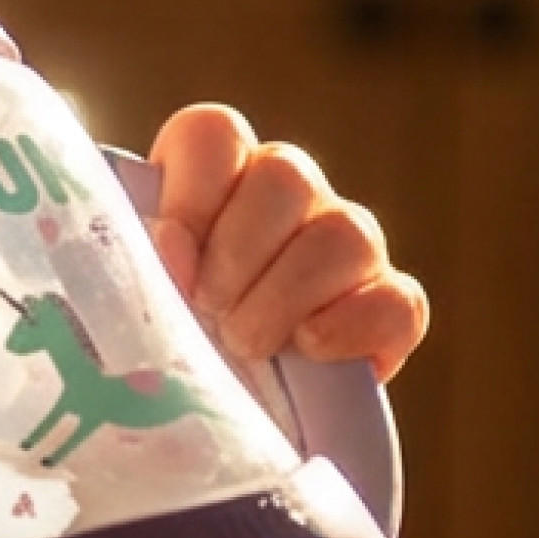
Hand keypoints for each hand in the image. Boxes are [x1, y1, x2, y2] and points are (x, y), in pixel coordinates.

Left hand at [146, 104, 428, 381]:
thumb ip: (140, 260)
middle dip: (238, 252)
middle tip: (207, 308)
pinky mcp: (391, 306)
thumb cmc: (167, 336)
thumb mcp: (140, 292)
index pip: (214, 132)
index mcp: (219, 174)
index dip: (191, 192)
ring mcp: (350, 244)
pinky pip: (398, 300)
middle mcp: (292, 193)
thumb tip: (168, 248)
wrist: (220, 405)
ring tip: (244, 343)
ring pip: (345, 234)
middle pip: (286, 175)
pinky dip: (353, 327)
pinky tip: (309, 350)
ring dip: (284, 297)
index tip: (171, 258)